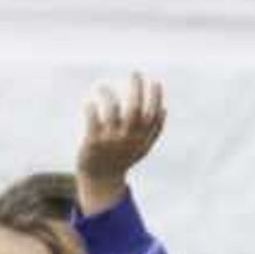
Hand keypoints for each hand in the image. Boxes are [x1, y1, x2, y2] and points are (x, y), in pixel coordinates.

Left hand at [76, 72, 164, 211]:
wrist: (101, 180)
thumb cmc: (122, 159)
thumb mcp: (142, 148)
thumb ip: (154, 131)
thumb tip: (164, 109)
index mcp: (141, 139)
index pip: (152, 115)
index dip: (156, 97)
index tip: (155, 82)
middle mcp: (127, 138)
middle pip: (134, 109)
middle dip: (137, 88)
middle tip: (136, 73)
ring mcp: (110, 140)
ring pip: (112, 111)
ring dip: (108, 94)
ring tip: (103, 86)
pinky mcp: (93, 142)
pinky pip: (93, 120)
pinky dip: (91, 108)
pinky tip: (89, 101)